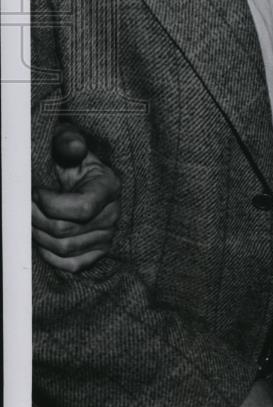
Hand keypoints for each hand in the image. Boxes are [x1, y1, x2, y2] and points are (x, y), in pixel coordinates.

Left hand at [32, 126, 120, 272]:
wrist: (83, 180)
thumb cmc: (73, 162)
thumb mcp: (70, 145)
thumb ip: (68, 142)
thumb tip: (73, 146)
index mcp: (109, 186)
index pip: (82, 208)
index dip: (51, 205)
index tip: (35, 193)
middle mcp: (113, 213)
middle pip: (66, 230)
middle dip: (37, 218)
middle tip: (25, 205)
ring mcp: (107, 235)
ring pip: (64, 248)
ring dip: (39, 235)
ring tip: (30, 219)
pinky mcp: (98, 251)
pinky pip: (71, 264)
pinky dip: (50, 255)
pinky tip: (42, 238)